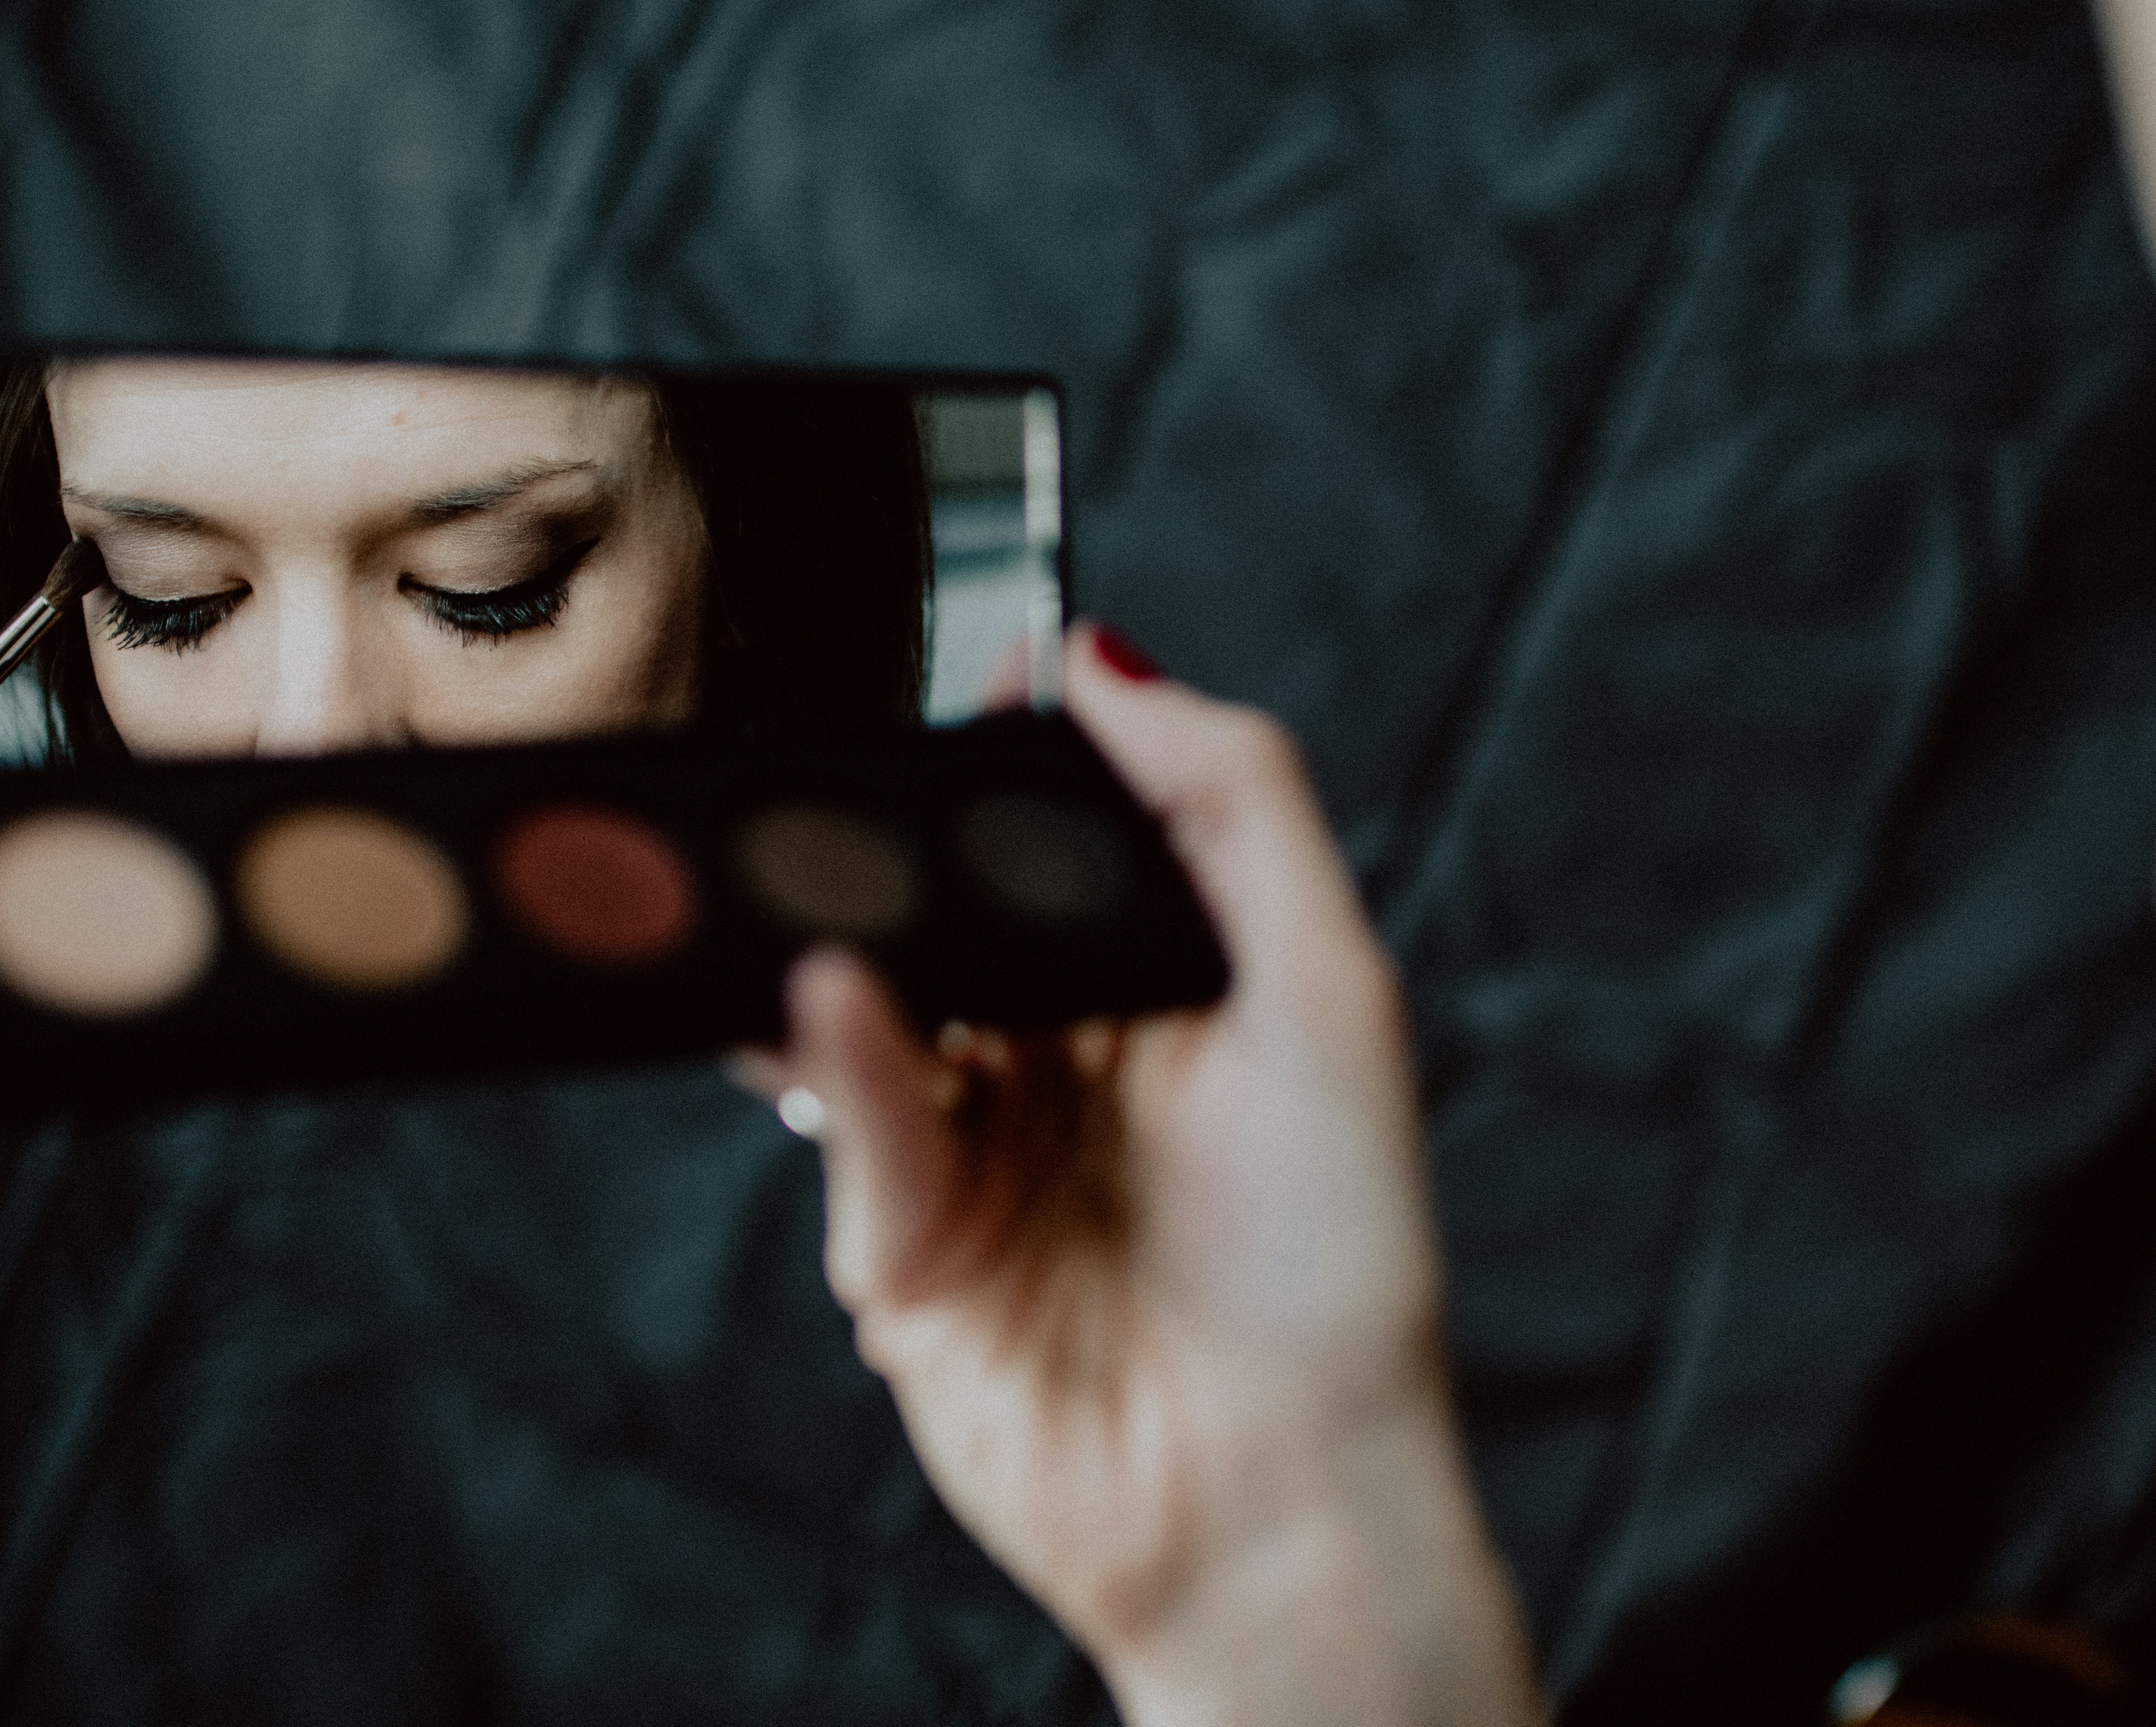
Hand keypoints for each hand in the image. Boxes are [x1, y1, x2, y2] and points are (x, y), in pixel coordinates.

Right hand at [742, 626, 1542, 1726]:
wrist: (1276, 1497)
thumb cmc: (1336, 1264)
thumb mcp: (1327, 990)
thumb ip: (1232, 801)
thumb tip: (1104, 658)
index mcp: (1167, 994)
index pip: (1058, 840)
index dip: (1010, 758)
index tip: (965, 669)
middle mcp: (1067, 1065)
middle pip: (952, 912)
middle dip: (902, 847)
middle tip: (855, 773)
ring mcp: (976, 1153)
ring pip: (875, 1004)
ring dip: (849, 937)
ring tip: (819, 879)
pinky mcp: (904, 1247)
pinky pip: (857, 1116)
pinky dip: (840, 1051)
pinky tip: (838, 993)